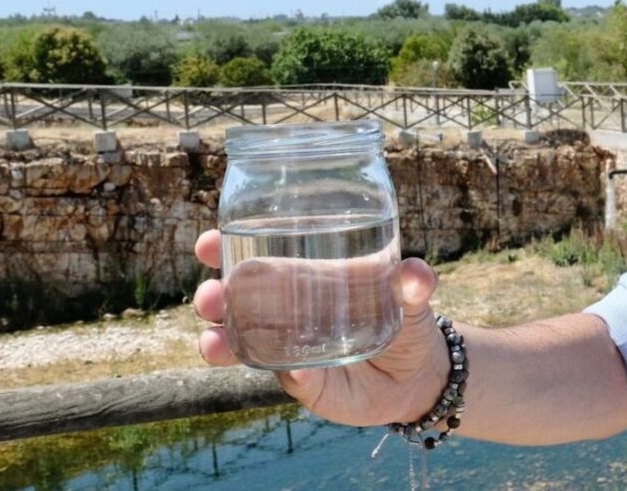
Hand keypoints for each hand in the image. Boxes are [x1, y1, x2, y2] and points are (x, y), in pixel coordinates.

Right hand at [193, 229, 448, 426]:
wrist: (419, 376)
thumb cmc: (406, 321)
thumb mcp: (413, 297)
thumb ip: (415, 283)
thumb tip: (415, 274)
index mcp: (304, 277)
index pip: (255, 258)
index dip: (224, 250)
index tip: (207, 244)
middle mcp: (287, 312)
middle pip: (236, 301)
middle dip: (213, 297)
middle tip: (209, 296)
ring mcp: (290, 348)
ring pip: (244, 343)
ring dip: (223, 341)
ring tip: (213, 341)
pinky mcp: (306, 383)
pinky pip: (288, 378)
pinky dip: (289, 375)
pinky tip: (293, 372)